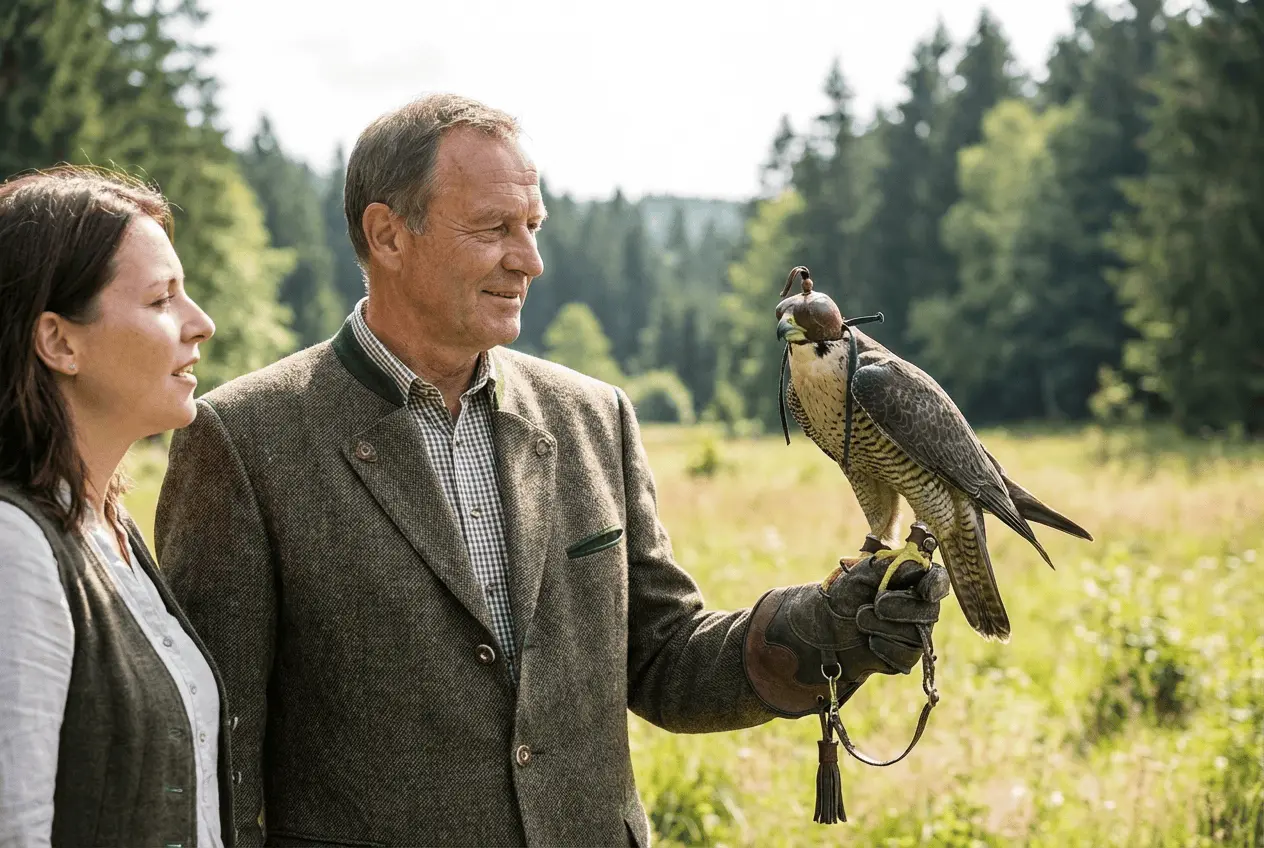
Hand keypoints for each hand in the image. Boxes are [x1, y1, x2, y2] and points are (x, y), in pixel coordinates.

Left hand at [743, 554, 949, 717]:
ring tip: (860, 619)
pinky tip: (868, 640)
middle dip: (902, 607)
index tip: (925, 590)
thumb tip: (917, 564)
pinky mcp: (904, 657)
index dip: (935, 585)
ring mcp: (915, 634)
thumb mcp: (861, 573)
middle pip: (928, 610)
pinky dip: (884, 646)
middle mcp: (920, 607)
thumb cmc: (845, 594)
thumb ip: (888, 567)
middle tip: (876, 604)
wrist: (823, 628)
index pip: (937, 581)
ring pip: (916, 635)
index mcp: (913, 581)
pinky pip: (905, 656)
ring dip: (883, 626)